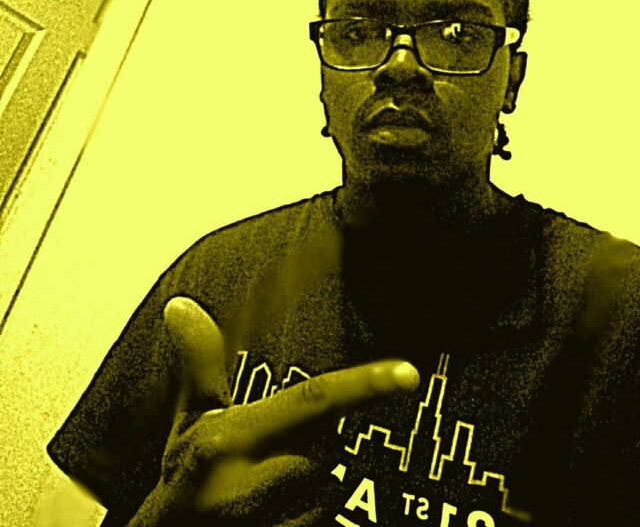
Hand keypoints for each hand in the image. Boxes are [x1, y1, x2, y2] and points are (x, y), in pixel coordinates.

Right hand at [128, 297, 419, 525]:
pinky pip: (326, 513)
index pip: (314, 401)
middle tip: (268, 457)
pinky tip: (273, 509)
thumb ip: (202, 363)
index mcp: (236, 440)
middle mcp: (264, 482)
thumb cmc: (188, 479)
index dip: (364, 385)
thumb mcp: (191, 420)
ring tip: (263, 489)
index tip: (408, 373)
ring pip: (329, 480)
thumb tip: (181, 305)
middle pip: (328, 442)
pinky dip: (306, 507)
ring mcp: (284, 520)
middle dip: (307, 441)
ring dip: (304, 476)